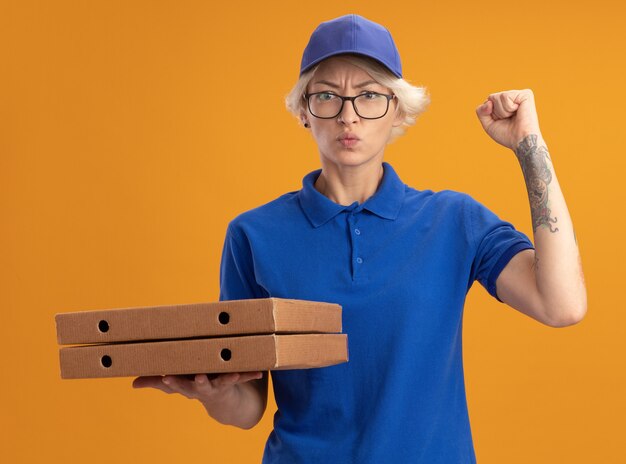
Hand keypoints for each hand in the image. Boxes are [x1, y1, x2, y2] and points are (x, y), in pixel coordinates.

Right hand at [132, 372, 262, 405]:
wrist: (227, 405)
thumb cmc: (197, 386)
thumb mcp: (177, 386)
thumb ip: (156, 382)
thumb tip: (133, 383)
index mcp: (189, 386)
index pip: (177, 384)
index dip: (171, 381)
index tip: (166, 376)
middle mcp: (203, 387)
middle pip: (197, 385)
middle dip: (196, 381)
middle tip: (196, 377)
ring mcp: (219, 386)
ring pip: (222, 381)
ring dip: (226, 379)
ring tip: (232, 375)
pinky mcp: (234, 382)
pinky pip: (243, 377)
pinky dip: (251, 374)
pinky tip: (260, 371)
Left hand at [475, 89, 542, 150]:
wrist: (521, 141)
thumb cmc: (507, 135)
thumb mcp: (488, 124)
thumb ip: (481, 111)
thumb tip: (489, 101)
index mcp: (505, 103)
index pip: (487, 102)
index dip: (490, 114)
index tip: (502, 121)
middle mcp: (513, 96)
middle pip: (491, 98)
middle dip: (496, 112)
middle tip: (508, 119)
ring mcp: (519, 94)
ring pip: (496, 97)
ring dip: (502, 111)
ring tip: (513, 116)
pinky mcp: (525, 94)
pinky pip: (505, 96)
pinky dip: (508, 107)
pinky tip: (517, 111)